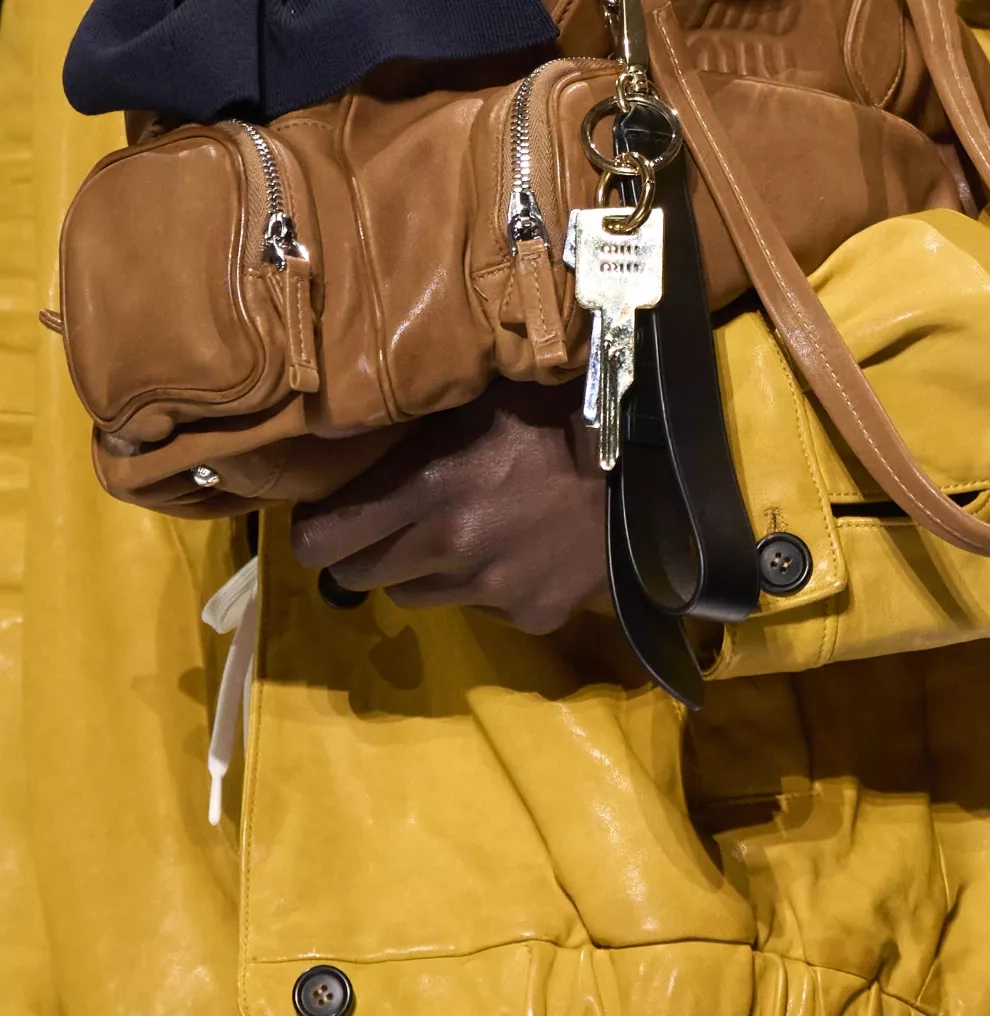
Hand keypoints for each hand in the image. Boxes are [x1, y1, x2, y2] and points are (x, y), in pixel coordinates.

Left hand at [290, 379, 608, 633]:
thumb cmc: (557, 411)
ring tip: (459, 533)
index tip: (323, 519)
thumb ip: (412, 420)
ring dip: (422, 570)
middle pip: (359, 575)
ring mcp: (489, 590)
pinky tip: (514, 550)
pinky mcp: (528, 616)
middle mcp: (447, 546)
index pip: (322, 539)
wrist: (651, 464)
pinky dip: (484, 587)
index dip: (313, 531)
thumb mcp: (476, 399)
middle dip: (363, 551)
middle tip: (386, 525)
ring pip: (415, 595)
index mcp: (426, 486)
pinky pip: (479, 609)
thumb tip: (336, 417)